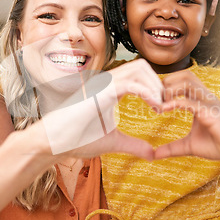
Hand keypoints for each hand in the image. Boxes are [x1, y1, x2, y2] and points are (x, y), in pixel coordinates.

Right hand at [38, 59, 162, 158]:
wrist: (53, 142)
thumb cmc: (77, 139)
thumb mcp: (113, 142)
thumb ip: (133, 145)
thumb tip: (152, 154)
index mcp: (109, 89)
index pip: (138, 74)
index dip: (155, 86)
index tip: (164, 106)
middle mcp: (107, 82)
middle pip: (141, 66)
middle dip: (158, 82)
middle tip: (165, 104)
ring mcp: (102, 84)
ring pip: (138, 69)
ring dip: (154, 85)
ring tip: (161, 106)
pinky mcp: (99, 92)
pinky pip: (130, 84)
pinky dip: (147, 93)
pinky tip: (155, 108)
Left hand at [153, 71, 219, 168]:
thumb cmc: (218, 145)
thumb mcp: (189, 146)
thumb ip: (171, 148)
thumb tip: (153, 155)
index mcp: (200, 100)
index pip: (182, 80)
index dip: (166, 86)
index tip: (154, 101)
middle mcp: (205, 97)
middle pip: (184, 74)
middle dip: (166, 83)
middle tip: (155, 100)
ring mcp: (209, 102)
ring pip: (187, 81)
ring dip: (169, 90)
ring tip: (159, 105)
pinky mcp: (211, 112)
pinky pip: (191, 101)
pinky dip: (175, 102)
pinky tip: (163, 110)